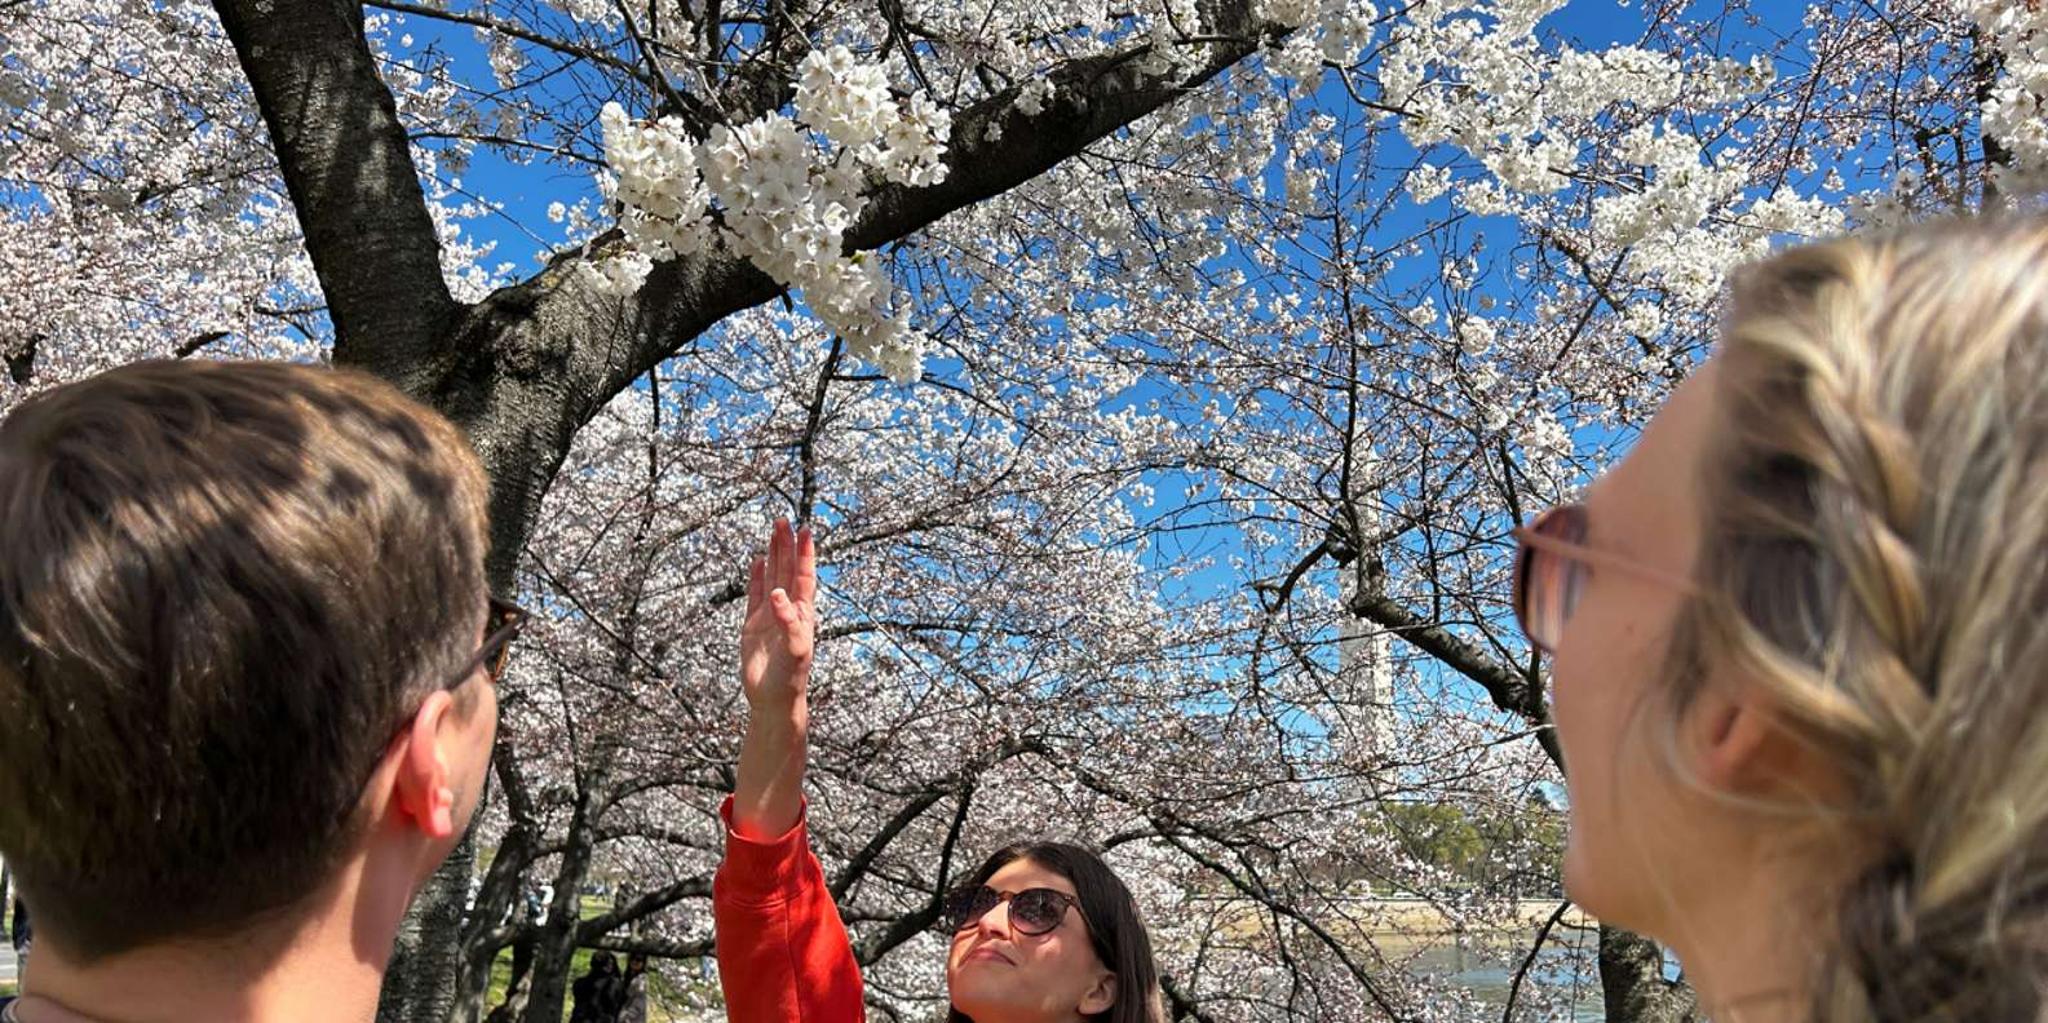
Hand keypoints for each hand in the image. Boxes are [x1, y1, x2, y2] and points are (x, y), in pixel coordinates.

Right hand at [739, 518, 816, 714]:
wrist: (773, 699)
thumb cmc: (790, 677)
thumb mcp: (795, 649)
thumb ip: (789, 621)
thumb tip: (779, 593)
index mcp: (803, 613)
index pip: (804, 576)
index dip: (805, 554)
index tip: (805, 531)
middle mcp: (788, 609)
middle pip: (788, 570)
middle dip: (786, 545)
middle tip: (784, 521)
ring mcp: (770, 615)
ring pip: (772, 577)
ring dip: (774, 555)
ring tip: (773, 532)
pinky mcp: (753, 624)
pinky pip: (754, 594)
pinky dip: (756, 576)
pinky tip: (758, 560)